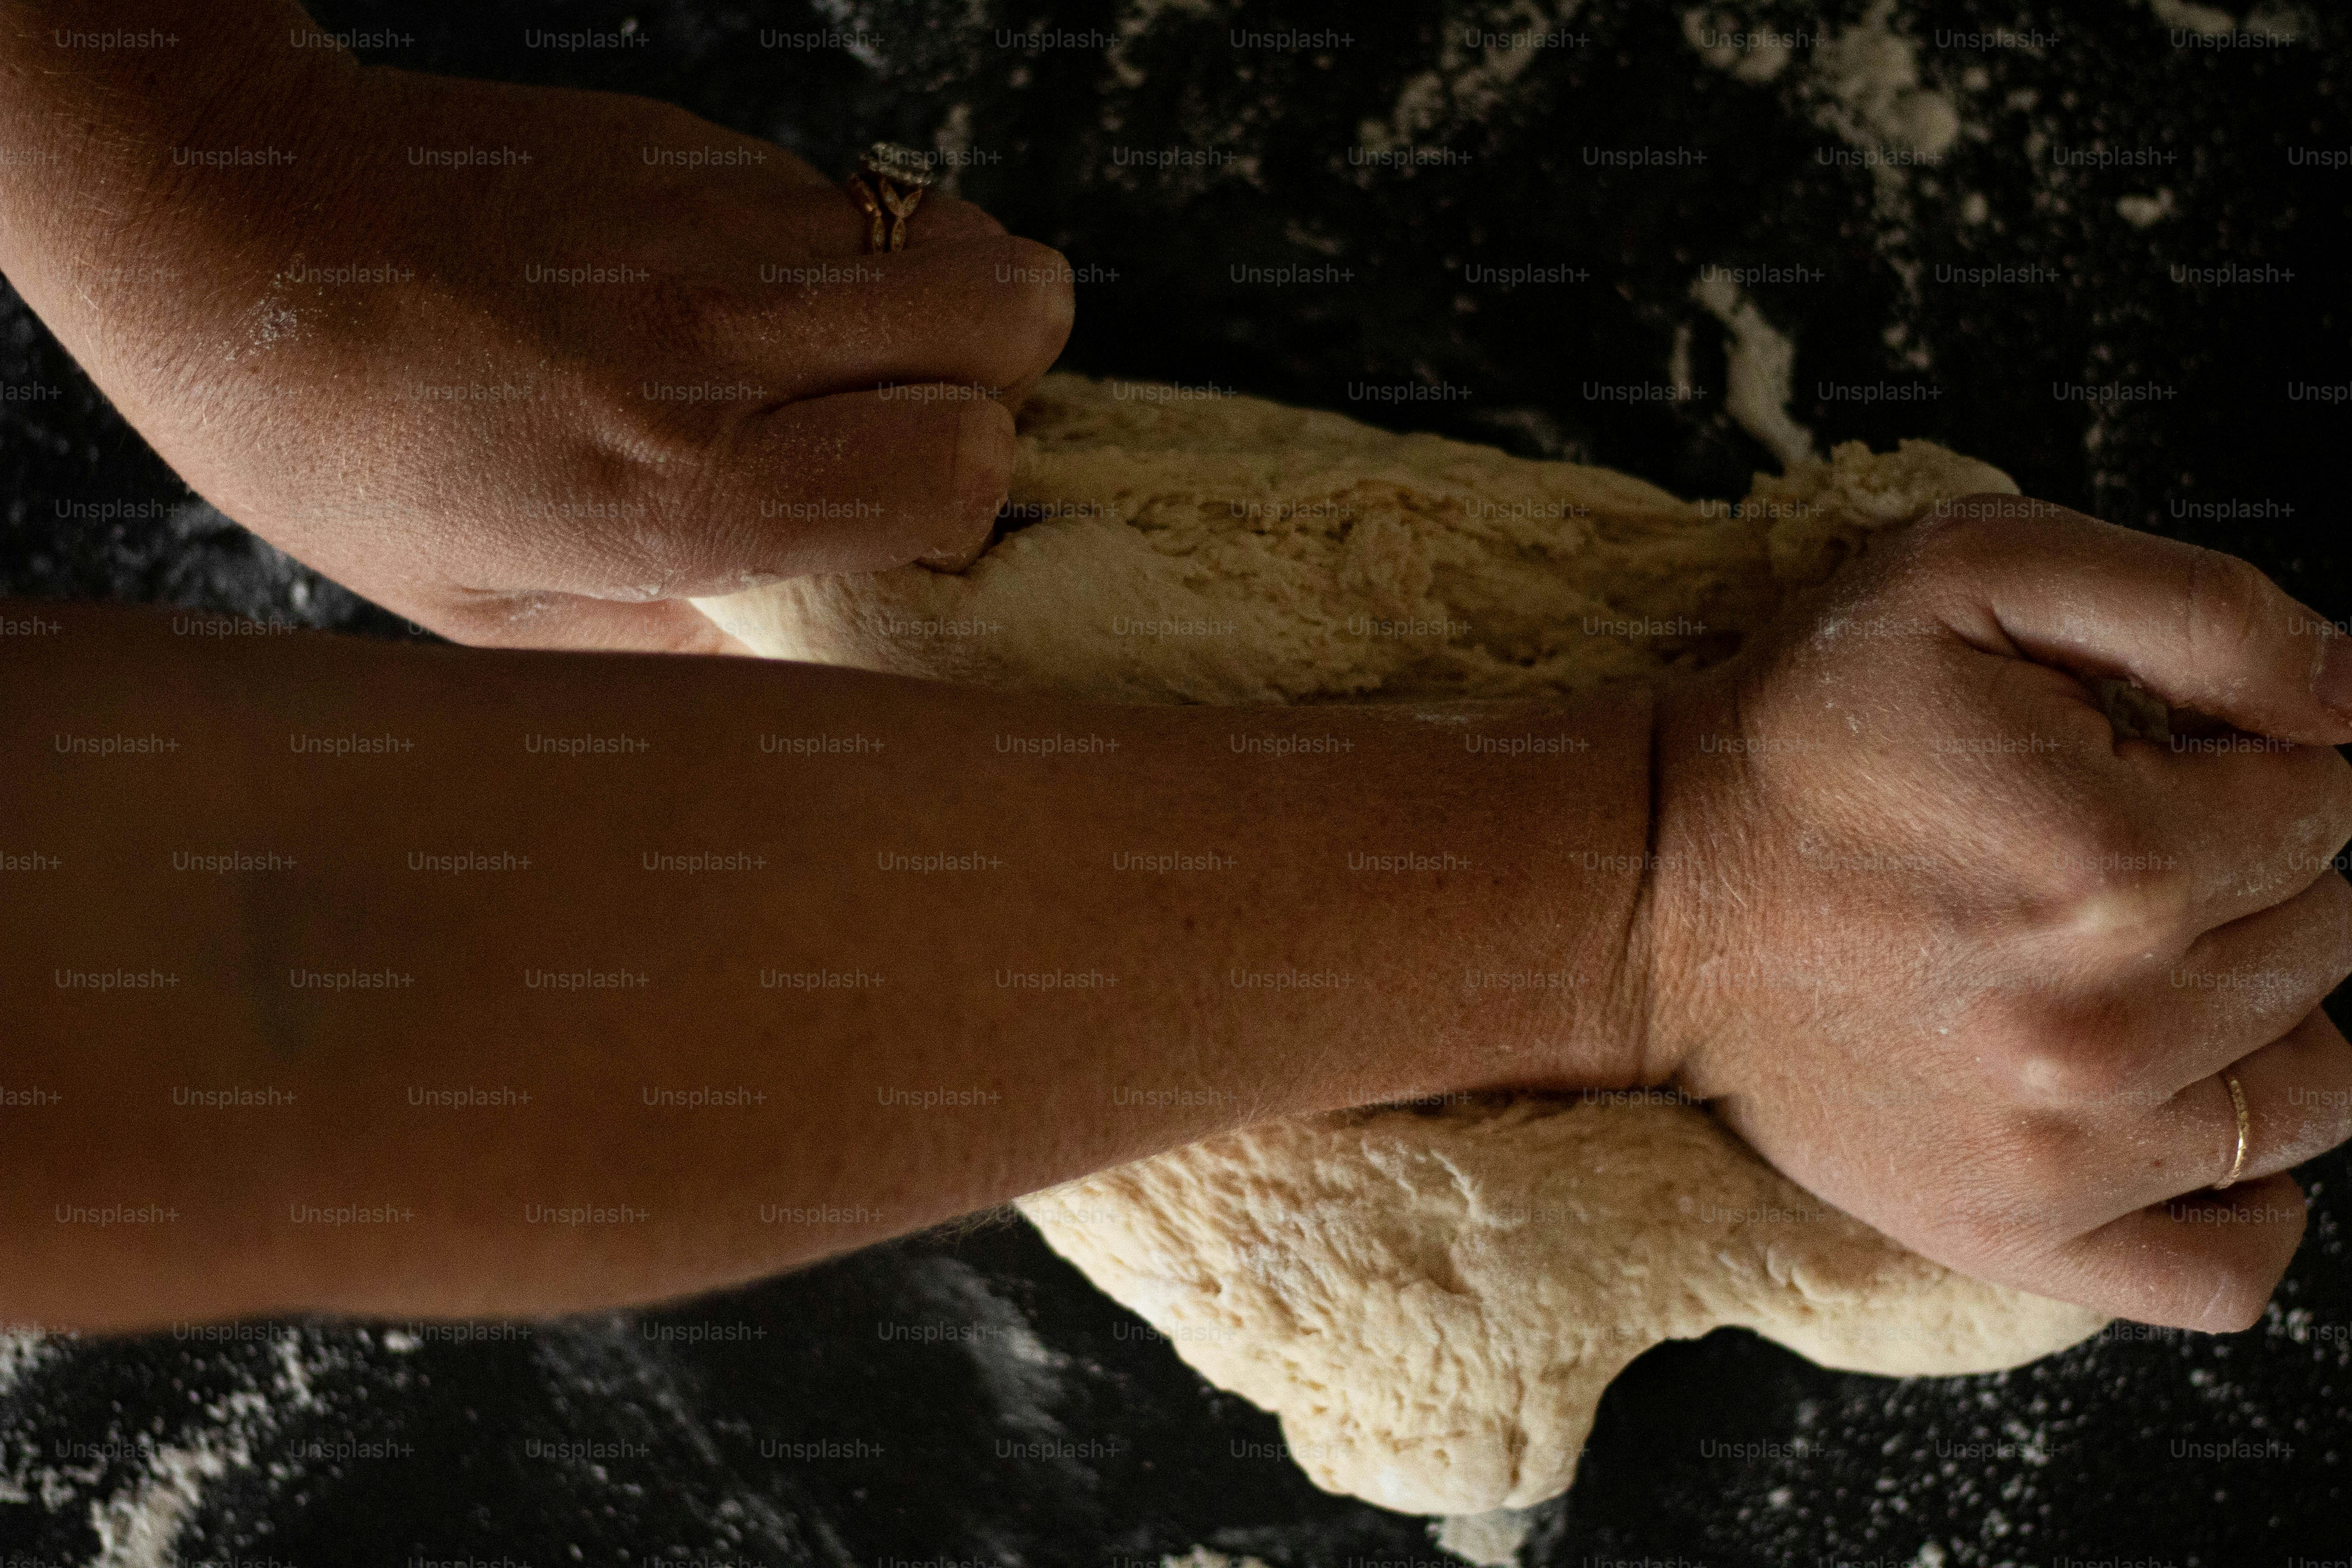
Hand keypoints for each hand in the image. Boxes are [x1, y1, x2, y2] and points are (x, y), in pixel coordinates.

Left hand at [75, 55, 1073, 649]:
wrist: (219, 215)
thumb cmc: (333, 441)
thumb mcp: (493, 610)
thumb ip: (684, 638)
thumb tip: (830, 659)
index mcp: (671, 487)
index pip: (959, 466)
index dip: (957, 502)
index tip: (896, 522)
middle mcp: (716, 340)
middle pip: (1017, 320)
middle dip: (994, 386)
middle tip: (899, 426)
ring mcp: (712, 218)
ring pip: (962, 237)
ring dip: (942, 310)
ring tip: (845, 360)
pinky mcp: (690, 140)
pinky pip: (854, 195)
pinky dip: (849, 255)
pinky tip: (745, 297)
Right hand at [1648, 498, 2351, 1329]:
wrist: (1640, 891)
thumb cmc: (1795, 734)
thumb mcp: (1968, 576)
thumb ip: (2201, 611)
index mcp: (2121, 860)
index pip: (2326, 802)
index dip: (2250, 760)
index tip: (2149, 760)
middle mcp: (2112, 1024)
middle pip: (2328, 940)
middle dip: (2250, 874)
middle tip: (2111, 850)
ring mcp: (2069, 1150)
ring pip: (2316, 1089)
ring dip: (2262, 1015)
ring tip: (2140, 965)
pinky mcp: (2017, 1231)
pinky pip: (2230, 1269)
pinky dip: (2252, 1202)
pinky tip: (2190, 1117)